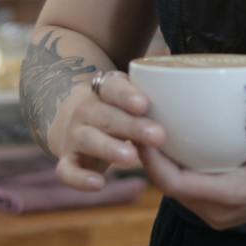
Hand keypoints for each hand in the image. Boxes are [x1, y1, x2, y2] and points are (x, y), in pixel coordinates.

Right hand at [54, 72, 166, 191]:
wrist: (70, 119)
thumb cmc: (113, 107)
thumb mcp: (127, 91)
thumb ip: (150, 83)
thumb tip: (179, 61)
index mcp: (103, 89)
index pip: (113, 88)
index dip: (128, 95)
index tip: (145, 104)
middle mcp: (86, 110)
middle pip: (107, 116)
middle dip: (132, 126)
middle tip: (158, 135)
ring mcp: (74, 135)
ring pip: (89, 140)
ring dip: (109, 148)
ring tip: (132, 158)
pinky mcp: (67, 160)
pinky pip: (67, 171)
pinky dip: (79, 179)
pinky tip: (99, 185)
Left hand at [134, 93, 245, 230]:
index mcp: (233, 194)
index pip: (174, 183)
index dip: (151, 159)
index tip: (142, 128)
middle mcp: (220, 211)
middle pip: (167, 186)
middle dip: (149, 156)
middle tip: (140, 118)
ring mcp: (220, 213)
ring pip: (175, 189)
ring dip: (159, 162)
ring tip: (152, 125)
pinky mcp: (222, 208)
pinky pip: (188, 190)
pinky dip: (175, 168)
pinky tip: (175, 141)